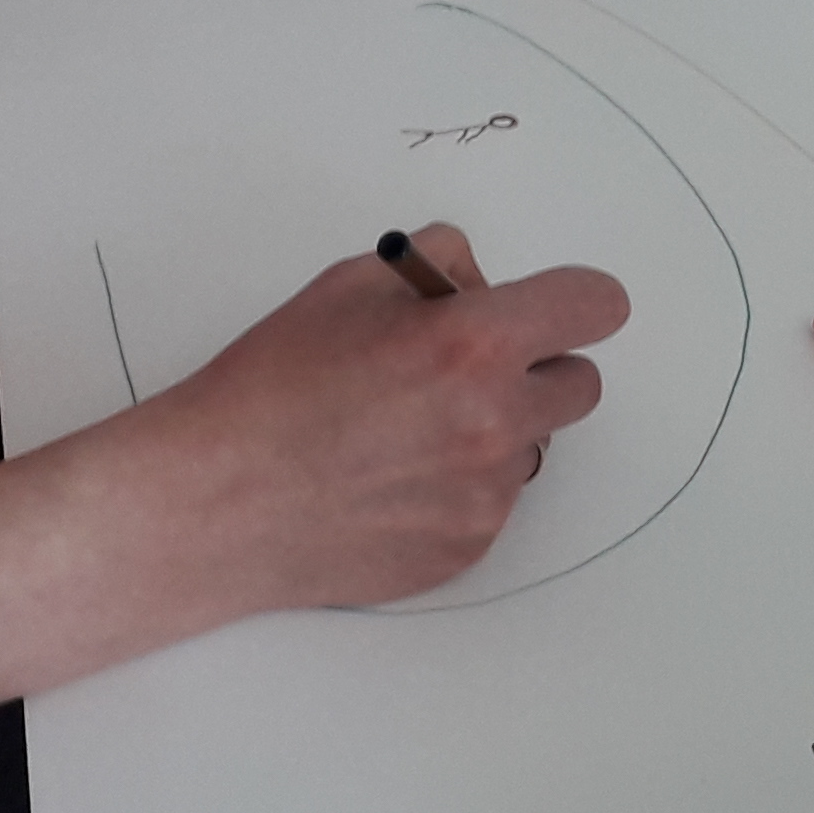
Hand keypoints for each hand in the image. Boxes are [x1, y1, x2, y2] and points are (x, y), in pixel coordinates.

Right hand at [147, 222, 630, 607]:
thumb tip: (486, 285)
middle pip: (581, 383)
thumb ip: (441, 265)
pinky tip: (391, 479)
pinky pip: (493, 501)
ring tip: (407, 431)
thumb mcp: (351, 282)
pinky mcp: (468, 547)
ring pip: (533, 445)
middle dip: (537, 367)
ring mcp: (486, 494)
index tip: (557, 308)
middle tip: (468, 369)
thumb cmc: (273, 386)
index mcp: (475, 344)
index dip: (576, 300)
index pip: (596, 306)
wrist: (218, 500)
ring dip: (495, 430)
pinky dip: (459, 486)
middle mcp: (496, 422)